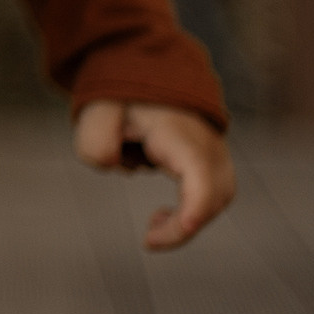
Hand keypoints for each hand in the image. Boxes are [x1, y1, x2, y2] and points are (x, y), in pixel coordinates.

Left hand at [74, 100, 235, 250]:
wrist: (145, 73)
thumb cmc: (122, 96)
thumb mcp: (98, 111)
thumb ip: (96, 140)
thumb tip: (110, 163)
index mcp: (180, 133)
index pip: (201, 175)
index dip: (198, 205)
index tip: (185, 226)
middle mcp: (207, 145)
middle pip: (215, 195)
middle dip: (186, 224)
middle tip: (149, 240)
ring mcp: (215, 153)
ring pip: (217, 198)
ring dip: (188, 219)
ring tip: (152, 228)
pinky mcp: (211, 163)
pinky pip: (211, 195)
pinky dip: (190, 211)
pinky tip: (160, 217)